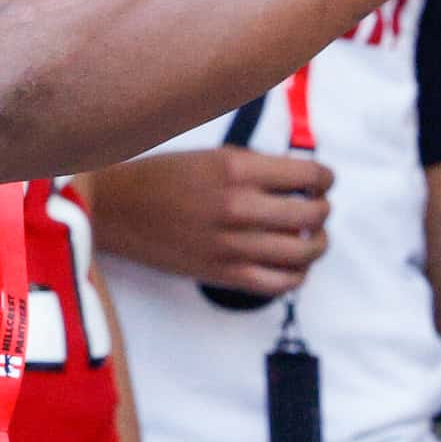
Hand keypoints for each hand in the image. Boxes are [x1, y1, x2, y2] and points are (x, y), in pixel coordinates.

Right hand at [96, 147, 331, 298]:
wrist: (115, 208)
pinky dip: (297, 276)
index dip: (325, 179)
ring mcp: (231, 244)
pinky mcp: (222, 274)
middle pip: (312, 215)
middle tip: (318, 208)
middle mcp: (238, 206)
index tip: (323, 182)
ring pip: (303, 251)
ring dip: (318, 243)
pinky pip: (279, 284)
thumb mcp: (214, 156)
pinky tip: (295, 265)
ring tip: (314, 238)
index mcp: (237, 169)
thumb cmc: (163, 177)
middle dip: (323, 210)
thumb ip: (258, 168)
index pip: (308, 176)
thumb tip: (302, 182)